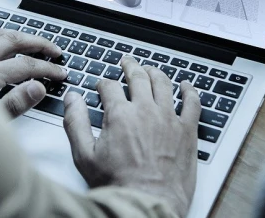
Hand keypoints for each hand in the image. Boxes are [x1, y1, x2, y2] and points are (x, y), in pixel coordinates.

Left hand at [0, 29, 66, 117]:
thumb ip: (14, 104)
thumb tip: (38, 88)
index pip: (25, 66)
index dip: (47, 68)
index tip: (59, 73)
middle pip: (13, 41)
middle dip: (38, 43)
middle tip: (54, 50)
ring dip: (19, 36)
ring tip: (34, 42)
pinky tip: (2, 44)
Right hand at [63, 56, 200, 216]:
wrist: (148, 202)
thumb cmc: (118, 184)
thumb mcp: (85, 156)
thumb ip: (76, 123)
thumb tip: (72, 99)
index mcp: (119, 114)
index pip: (110, 86)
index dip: (104, 84)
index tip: (103, 87)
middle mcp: (145, 110)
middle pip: (138, 76)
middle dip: (130, 66)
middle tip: (127, 62)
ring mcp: (168, 118)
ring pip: (163, 84)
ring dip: (155, 72)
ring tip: (151, 69)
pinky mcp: (187, 130)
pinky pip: (192, 103)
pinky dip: (190, 91)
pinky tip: (187, 87)